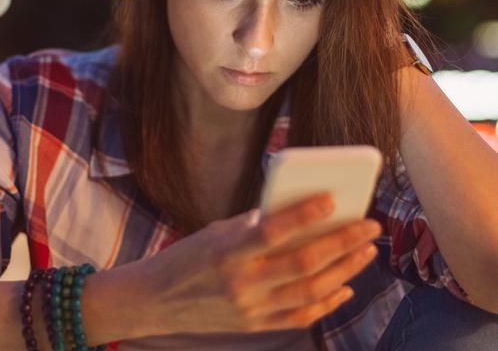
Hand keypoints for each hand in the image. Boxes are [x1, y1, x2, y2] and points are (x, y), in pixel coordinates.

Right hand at [141, 193, 381, 334]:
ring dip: (344, 270)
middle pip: (303, 263)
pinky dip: (328, 302)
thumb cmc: (187, 257)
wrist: (156, 301)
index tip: (333, 199)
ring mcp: (249, 309)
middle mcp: (240, 283)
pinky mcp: (254, 327)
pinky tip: (345, 285)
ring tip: (366, 251)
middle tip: (369, 226)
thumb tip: (300, 216)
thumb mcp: (216, 232)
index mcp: (226, 252)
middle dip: (342, 242)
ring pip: (310, 291)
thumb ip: (255, 226)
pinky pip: (300, 316)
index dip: (304, 216)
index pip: (272, 232)